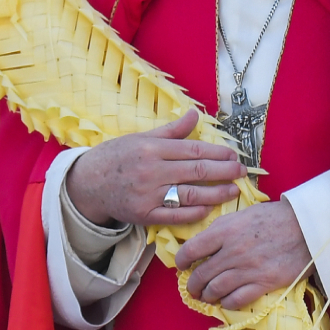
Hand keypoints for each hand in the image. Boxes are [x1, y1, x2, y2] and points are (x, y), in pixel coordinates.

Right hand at [63, 110, 243, 227]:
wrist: (88, 183)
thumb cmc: (116, 156)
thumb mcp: (141, 137)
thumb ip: (171, 130)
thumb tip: (195, 114)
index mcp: (152, 148)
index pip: (193, 151)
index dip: (217, 153)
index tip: (233, 155)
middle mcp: (152, 171)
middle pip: (197, 172)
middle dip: (224, 172)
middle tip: (241, 172)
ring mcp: (148, 195)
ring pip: (190, 195)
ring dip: (216, 194)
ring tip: (233, 191)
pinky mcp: (144, 215)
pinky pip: (175, 216)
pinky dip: (194, 213)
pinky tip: (209, 209)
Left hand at [175, 199, 311, 310]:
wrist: (306, 226)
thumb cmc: (274, 217)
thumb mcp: (242, 214)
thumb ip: (222, 228)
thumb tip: (204, 243)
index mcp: (225, 230)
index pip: (191, 250)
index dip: (180, 261)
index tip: (180, 266)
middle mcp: (232, 251)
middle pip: (201, 274)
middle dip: (192, 285)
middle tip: (192, 288)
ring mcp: (248, 268)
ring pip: (216, 289)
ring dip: (207, 296)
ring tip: (206, 297)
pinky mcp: (264, 282)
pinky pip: (237, 299)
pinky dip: (227, 303)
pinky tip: (226, 301)